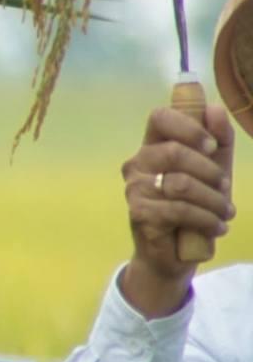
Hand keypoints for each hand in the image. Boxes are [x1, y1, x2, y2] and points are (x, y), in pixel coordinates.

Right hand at [118, 102, 234, 317]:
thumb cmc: (195, 205)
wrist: (177, 252)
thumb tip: (215, 109)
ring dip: (213, 200)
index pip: (160, 118)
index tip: (211, 146)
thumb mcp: (215, 169)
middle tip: (224, 188)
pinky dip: (206, 219)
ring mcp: (135, 189)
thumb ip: (219, 139)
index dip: (189, 126)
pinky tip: (216, 227)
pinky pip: (178, 210)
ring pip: (180, 184)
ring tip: (225, 213)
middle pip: (173, 152)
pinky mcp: (139, 213)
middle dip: (209, 171)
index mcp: (154, 146)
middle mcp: (138, 164)